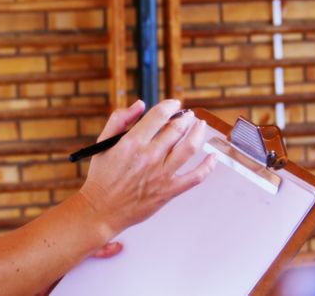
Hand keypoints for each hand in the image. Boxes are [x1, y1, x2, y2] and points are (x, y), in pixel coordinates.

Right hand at [76, 99, 214, 237]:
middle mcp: (150, 156)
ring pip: (190, 148)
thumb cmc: (102, 177)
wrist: (102, 210)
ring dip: (199, 132)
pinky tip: (212, 157)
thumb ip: (119, 120)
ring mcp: (161, 175)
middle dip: (186, 117)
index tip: (175, 104)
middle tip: (188, 115)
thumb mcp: (103, 143)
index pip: (160, 115)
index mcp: (132, 142)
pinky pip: (196, 177)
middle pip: (177, 128)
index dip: (171, 105)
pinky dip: (208, 166)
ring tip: (200, 125)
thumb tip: (140, 104)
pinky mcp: (169, 191)